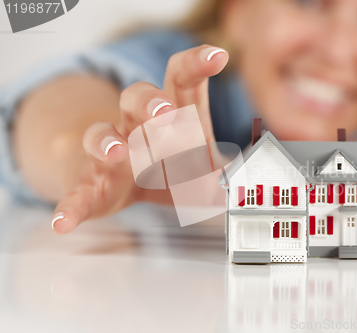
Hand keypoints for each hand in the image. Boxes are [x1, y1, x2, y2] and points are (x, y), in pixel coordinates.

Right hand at [51, 45, 228, 233]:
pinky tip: (63, 221)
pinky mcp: (91, 185)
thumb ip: (226, 170)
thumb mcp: (201, 163)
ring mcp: (110, 154)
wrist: (118, 179)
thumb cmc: (166, 163)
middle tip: (166, 111)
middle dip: (150, 101)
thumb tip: (253, 188)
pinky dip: (70, 206)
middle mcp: (135, 125)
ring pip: (100, 134)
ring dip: (108, 141)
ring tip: (119, 151)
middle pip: (136, 98)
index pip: (180, 78)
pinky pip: (77, 193)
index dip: (196, 64)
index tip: (217, 57)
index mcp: (169, 112)